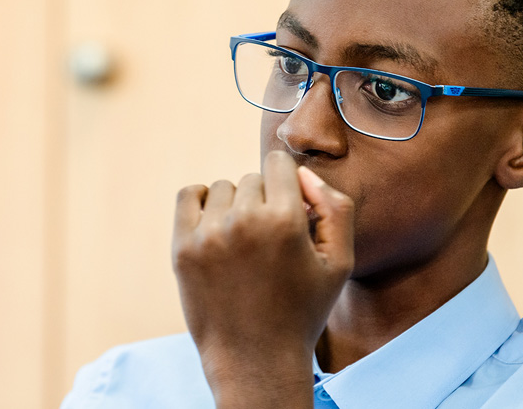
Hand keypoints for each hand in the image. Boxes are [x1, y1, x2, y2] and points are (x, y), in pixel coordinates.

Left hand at [172, 150, 353, 408]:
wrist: (255, 359)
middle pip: (252, 179)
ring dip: (234, 206)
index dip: (288, 184)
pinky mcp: (183, 248)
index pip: (279, 163)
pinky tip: (215, 224)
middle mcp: (245, 222)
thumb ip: (335, 208)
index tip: (289, 209)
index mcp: (286, 221)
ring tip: (244, 242)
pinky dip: (200, 202)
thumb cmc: (302, 310)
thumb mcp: (340, 263)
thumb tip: (305, 173)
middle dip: (263, 201)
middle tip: (268, 241)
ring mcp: (209, 235)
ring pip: (221, 188)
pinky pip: (188, 196)